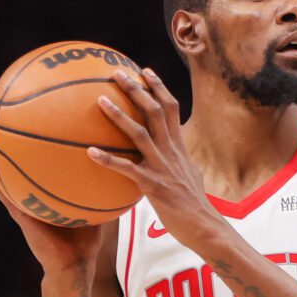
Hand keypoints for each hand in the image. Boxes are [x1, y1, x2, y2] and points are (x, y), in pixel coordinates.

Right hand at [0, 148, 102, 274]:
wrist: (73, 265)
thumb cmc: (86, 243)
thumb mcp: (95, 212)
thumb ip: (99, 193)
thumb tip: (113, 170)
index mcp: (50, 202)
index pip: (44, 177)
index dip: (39, 158)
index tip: (37, 136)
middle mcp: (35, 203)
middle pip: (23, 176)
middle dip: (16, 155)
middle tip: (10, 132)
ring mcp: (25, 208)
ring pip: (6, 182)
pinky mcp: (19, 214)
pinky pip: (2, 192)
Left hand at [87, 67, 219, 243]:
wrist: (205, 226)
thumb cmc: (195, 205)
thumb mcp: (192, 175)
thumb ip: (182, 161)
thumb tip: (180, 155)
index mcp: (179, 147)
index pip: (171, 108)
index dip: (158, 87)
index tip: (144, 71)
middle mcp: (171, 151)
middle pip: (155, 111)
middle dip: (136, 89)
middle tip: (117, 73)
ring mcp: (162, 167)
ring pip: (140, 133)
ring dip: (119, 116)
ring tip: (100, 100)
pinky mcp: (153, 186)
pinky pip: (127, 170)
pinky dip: (108, 160)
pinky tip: (90, 152)